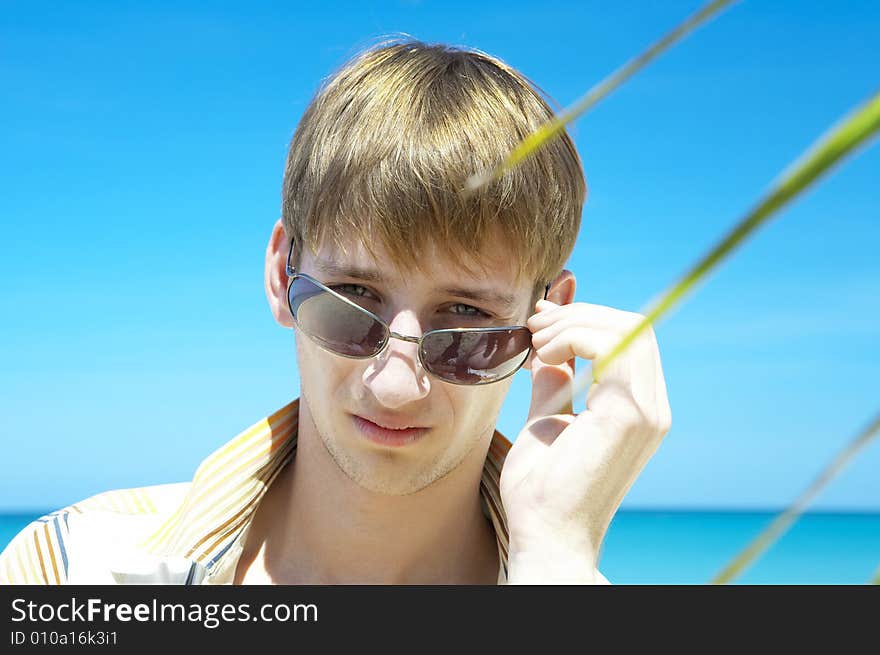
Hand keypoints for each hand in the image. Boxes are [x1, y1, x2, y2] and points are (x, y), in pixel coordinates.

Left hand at [500, 299, 671, 582]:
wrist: (546, 537)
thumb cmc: (543, 491)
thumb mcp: (547, 422)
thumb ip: (555, 385)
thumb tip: (549, 352)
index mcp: (637, 409)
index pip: (628, 338)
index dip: (585, 318)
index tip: (541, 319)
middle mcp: (653, 408)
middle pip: (632, 326)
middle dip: (579, 315)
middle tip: (536, 325)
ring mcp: (647, 411)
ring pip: (627, 329)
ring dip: (574, 325)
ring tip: (537, 343)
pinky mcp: (630, 415)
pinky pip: (612, 347)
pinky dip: (575, 338)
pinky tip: (545, 356)